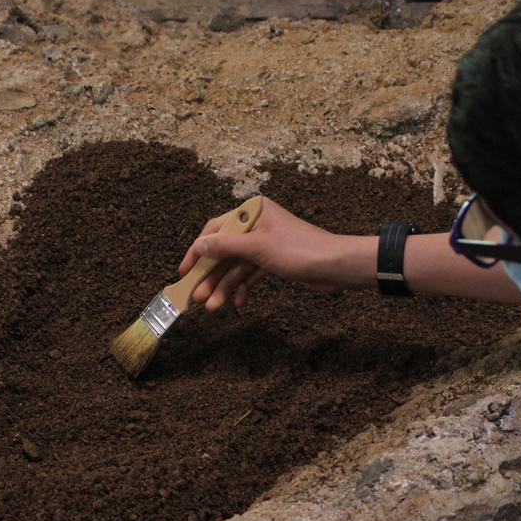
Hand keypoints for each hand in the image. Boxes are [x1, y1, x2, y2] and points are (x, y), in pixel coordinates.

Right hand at [176, 198, 375, 311]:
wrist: (335, 266)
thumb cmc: (300, 250)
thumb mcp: (257, 247)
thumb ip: (226, 247)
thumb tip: (199, 246)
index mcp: (252, 212)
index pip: (215, 229)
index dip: (197, 251)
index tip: (184, 271)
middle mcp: (257, 225)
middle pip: (225, 252)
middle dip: (211, 277)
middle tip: (198, 297)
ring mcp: (266, 244)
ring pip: (237, 267)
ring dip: (225, 287)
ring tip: (214, 307)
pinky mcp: (274, 261)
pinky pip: (251, 274)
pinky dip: (243, 288)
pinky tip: (237, 303)